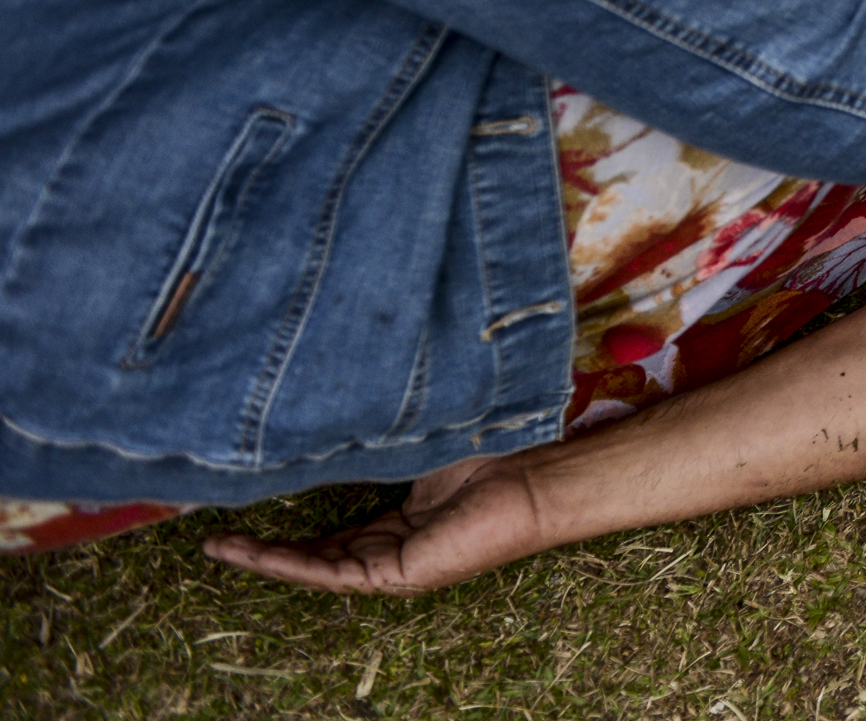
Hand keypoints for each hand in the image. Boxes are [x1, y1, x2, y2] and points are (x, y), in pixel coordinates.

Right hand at [203, 456, 541, 595]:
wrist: (532, 475)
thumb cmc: (490, 452)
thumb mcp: (416, 444)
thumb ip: (377, 442)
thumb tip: (332, 409)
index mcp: (400, 518)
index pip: (333, 529)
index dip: (290, 522)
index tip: (249, 505)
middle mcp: (395, 545)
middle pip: (317, 551)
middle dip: (264, 546)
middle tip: (213, 536)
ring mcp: (396, 563)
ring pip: (317, 566)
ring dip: (265, 558)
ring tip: (217, 548)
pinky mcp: (399, 574)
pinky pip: (333, 572)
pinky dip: (290, 563)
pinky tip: (254, 552)